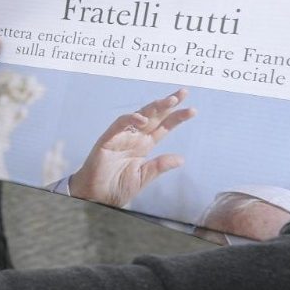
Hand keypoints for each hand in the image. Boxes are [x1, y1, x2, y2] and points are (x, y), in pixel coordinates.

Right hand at [67, 89, 195, 207]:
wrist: (96, 196)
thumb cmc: (117, 186)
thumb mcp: (143, 177)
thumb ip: (159, 166)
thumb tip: (181, 159)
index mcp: (144, 145)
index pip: (163, 127)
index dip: (177, 117)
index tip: (192, 110)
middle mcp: (135, 137)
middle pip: (155, 116)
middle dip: (168, 104)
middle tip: (183, 92)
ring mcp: (121, 136)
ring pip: (139, 115)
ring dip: (154, 107)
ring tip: (170, 101)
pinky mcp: (108, 139)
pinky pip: (119, 125)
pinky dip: (130, 120)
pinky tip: (142, 119)